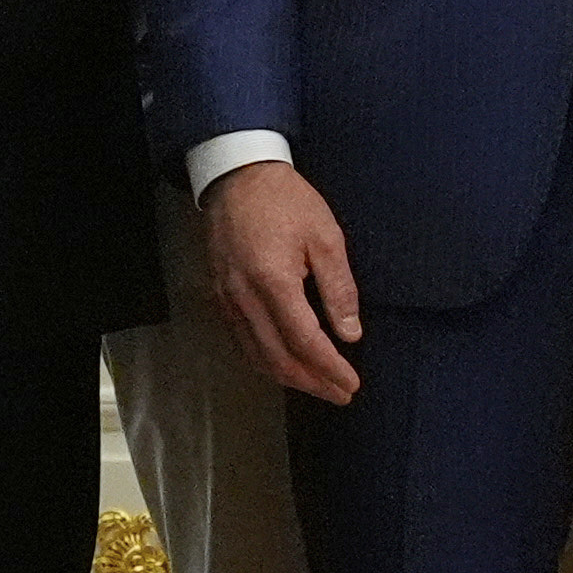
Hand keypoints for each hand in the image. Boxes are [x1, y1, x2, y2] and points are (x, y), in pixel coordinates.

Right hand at [202, 160, 364, 405]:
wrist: (237, 176)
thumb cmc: (286, 201)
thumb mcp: (325, 237)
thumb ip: (339, 288)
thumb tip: (350, 334)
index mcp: (274, 281)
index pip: (305, 341)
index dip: (330, 368)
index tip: (352, 383)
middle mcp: (245, 298)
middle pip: (278, 359)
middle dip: (313, 383)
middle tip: (341, 395)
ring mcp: (228, 300)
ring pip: (257, 357)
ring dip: (291, 379)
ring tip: (320, 387)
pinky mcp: (220, 298)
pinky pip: (243, 342)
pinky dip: (267, 362)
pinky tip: (287, 366)